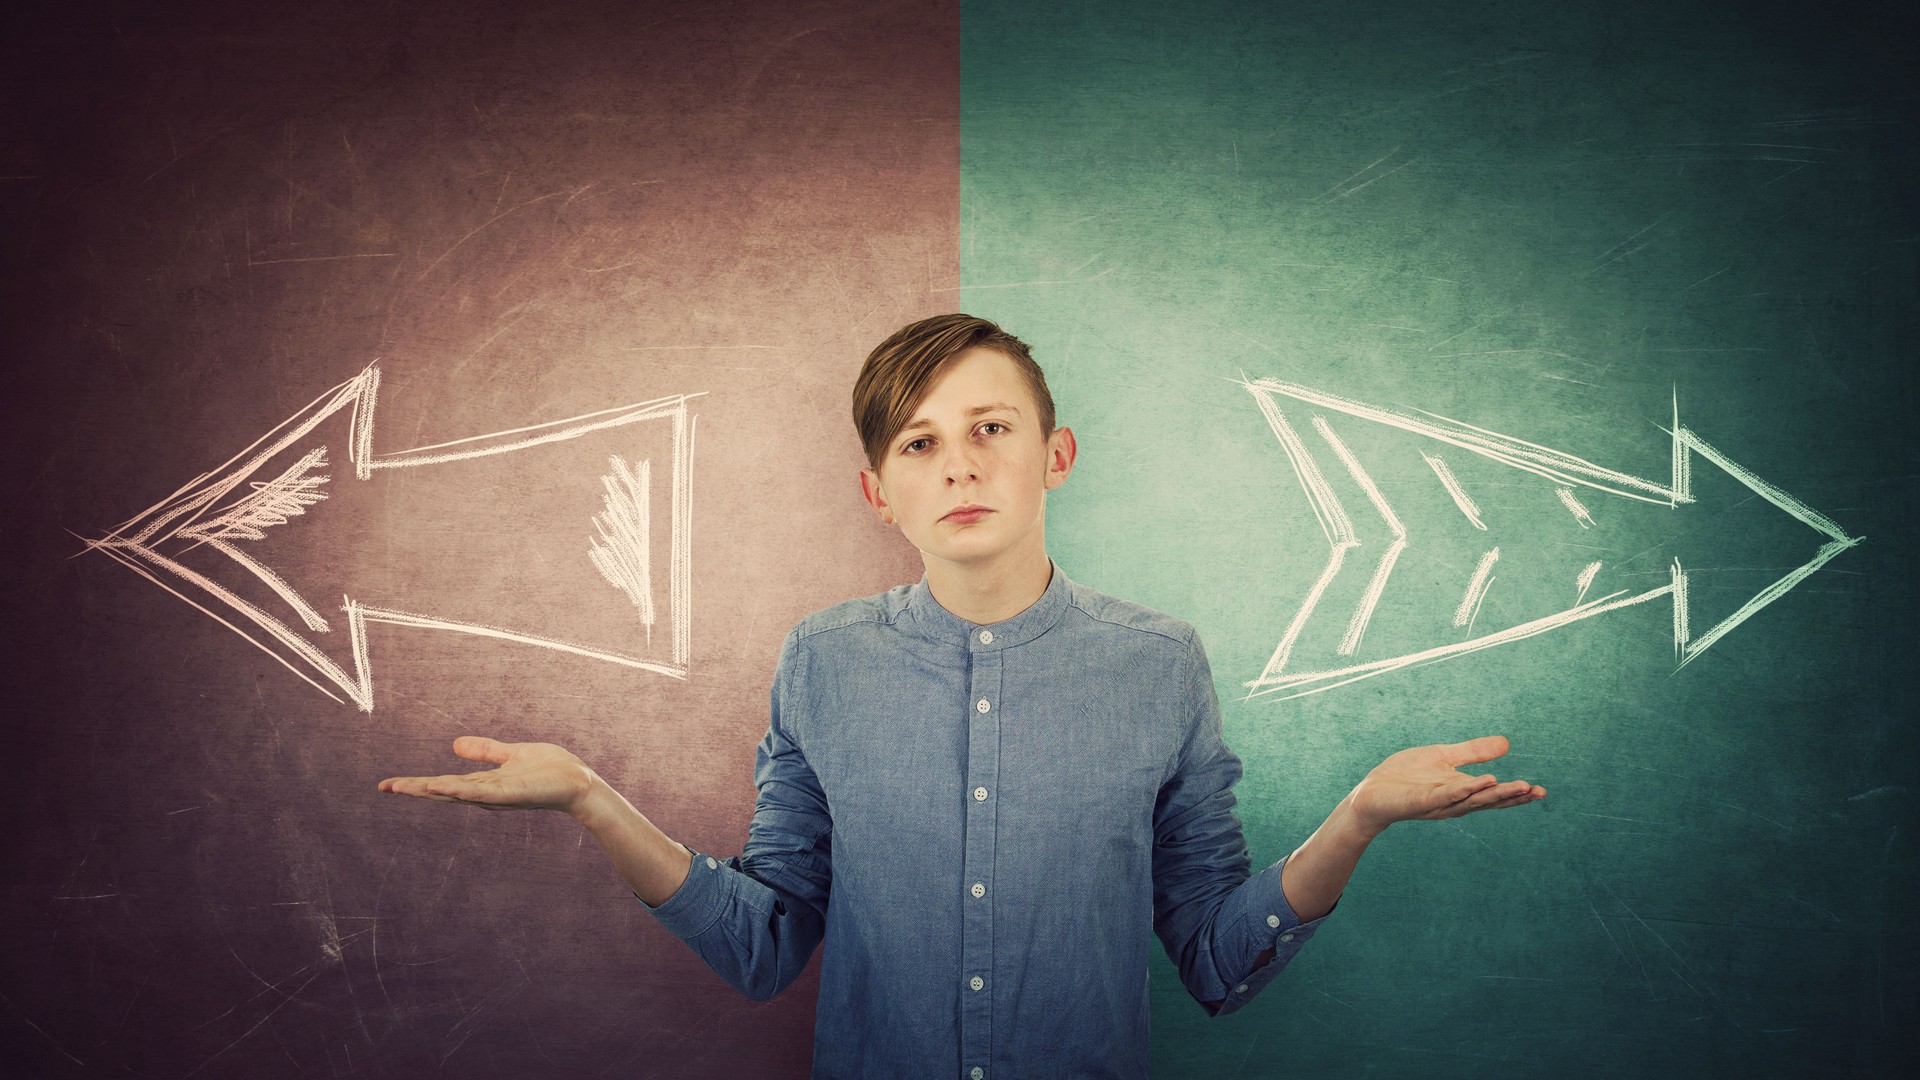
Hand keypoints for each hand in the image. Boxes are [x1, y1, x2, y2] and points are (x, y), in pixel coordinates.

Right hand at [377, 736, 596, 815]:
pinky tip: (441, 787)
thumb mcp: (511, 755)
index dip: (416, 784)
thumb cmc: (549, 770)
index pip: (443, 783)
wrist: (579, 782)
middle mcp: (485, 793)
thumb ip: (485, 751)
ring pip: (457, 793)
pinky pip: (483, 792)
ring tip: (402, 787)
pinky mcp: (512, 793)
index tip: (387, 785)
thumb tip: (454, 745)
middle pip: (443, 791)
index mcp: (484, 783)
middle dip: (414, 789)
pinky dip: (461, 791)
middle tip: (384, 787)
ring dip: (430, 790)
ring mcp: (497, 795)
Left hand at [1347, 735, 1544, 838]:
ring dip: (1496, 794)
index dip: (1516, 794)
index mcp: (1461, 791)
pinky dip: (1465, 789)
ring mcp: (1438, 802)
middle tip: (1538, 792)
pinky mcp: (1421, 801)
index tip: (1541, 791)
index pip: (1493, 794)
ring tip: (1520, 787)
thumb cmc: (1406, 776)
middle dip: (1513, 797)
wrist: (1372, 791)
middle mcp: (1454, 801)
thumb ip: (1474, 752)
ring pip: (1472, 799)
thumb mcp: (1444, 757)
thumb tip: (1507, 743)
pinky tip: (1483, 782)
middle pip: (1488, 800)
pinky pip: (1446, 795)